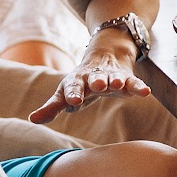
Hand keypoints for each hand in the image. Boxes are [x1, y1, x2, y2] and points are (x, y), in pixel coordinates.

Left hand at [29, 42, 148, 121]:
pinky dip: (138, 87)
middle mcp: (93, 77)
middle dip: (96, 81)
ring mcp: (111, 76)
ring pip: (114, 78)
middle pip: (94, 78)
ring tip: (117, 84)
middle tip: (98, 85)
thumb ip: (52, 107)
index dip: (73, 93)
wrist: (105, 57)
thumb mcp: (65, 93)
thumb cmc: (81, 83)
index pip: (72, 87)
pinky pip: (133, 83)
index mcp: (76, 81)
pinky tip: (145, 92)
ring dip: (116, 80)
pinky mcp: (126, 79)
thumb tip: (32, 119)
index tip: (73, 102)